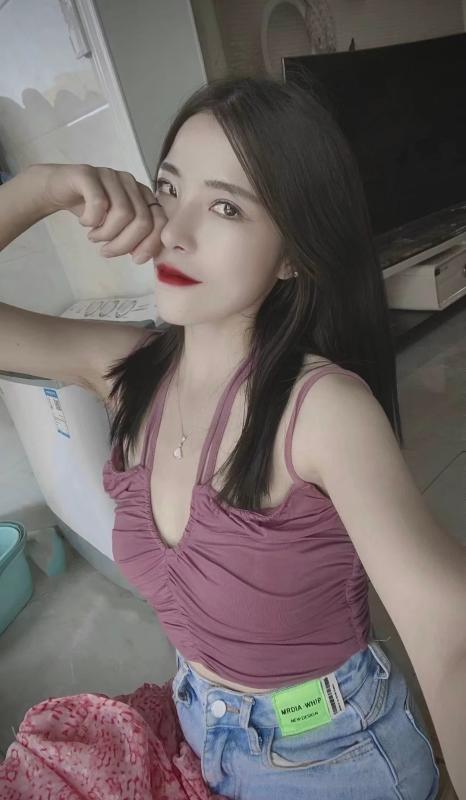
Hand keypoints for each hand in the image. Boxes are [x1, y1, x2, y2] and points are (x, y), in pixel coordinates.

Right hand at [29, 162, 165, 263]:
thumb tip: (144, 255)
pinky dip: (91, 220)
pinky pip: (99, 203)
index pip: (160, 221)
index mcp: (142, 195)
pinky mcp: (88, 174)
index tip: (135, 259)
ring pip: (123, 214)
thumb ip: (134, 238)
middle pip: (143, 221)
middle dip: (124, 245)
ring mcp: (110, 175)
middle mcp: (131, 182)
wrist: (58, 189)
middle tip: (106, 251)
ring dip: (106, 234)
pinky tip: (85, 222)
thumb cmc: (91, 210)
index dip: (150, 244)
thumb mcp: (117, 228)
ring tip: (94, 236)